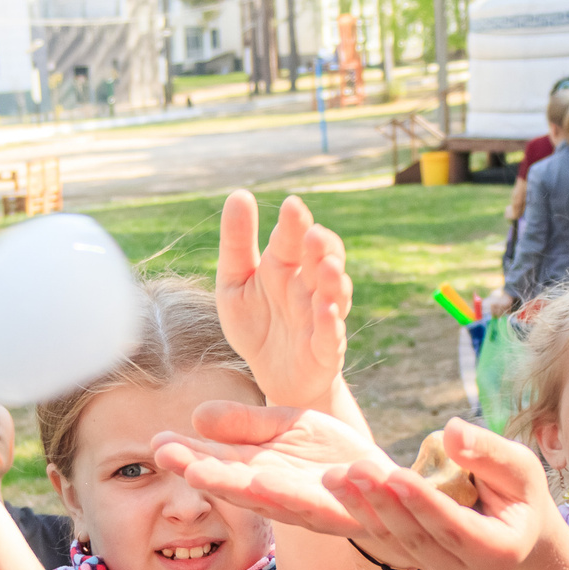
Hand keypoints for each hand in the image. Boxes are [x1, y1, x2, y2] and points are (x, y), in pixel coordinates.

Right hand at [149, 400, 393, 539]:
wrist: (387, 485)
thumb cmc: (330, 456)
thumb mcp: (285, 427)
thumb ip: (246, 424)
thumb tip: (197, 416)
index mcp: (258, 472)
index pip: (215, 464)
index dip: (187, 456)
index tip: (158, 443)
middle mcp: (278, 496)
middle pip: (238, 487)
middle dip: (209, 475)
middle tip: (175, 462)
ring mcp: (312, 508)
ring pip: (281, 502)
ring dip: (258, 491)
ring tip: (235, 477)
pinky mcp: (348, 513)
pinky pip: (336, 506)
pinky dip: (328, 495)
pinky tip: (321, 478)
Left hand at [214, 191, 354, 414]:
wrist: (270, 376)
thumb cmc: (256, 324)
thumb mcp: (234, 282)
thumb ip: (237, 242)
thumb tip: (240, 193)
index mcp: (284, 267)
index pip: (292, 240)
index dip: (295, 224)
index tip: (292, 205)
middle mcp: (307, 288)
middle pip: (320, 262)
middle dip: (321, 247)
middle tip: (314, 234)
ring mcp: (320, 318)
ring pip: (334, 295)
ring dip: (333, 281)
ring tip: (327, 266)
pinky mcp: (325, 350)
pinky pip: (332, 336)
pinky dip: (331, 323)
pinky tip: (326, 310)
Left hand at [316, 423, 558, 569]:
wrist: (514, 520)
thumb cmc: (519, 487)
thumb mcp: (518, 466)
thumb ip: (488, 452)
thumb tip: (452, 431)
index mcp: (499, 550)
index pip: (456, 528)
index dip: (426, 503)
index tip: (397, 475)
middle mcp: (466, 569)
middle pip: (419, 537)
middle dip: (385, 503)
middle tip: (357, 469)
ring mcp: (438, 569)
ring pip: (395, 541)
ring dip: (362, 508)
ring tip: (335, 476)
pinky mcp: (416, 559)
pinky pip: (385, 537)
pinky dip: (360, 511)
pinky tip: (338, 486)